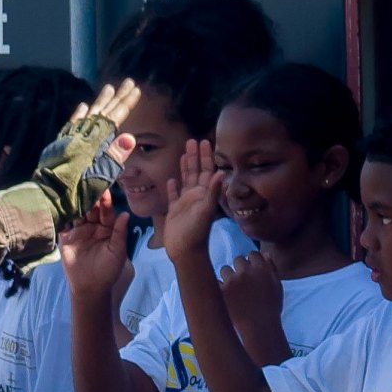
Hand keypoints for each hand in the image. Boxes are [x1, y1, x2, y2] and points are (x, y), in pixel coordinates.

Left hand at [27, 79, 140, 226]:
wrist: (45, 199)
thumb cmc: (74, 194)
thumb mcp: (98, 180)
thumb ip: (113, 158)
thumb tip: (129, 137)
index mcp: (94, 144)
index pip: (114, 118)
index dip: (126, 104)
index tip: (136, 89)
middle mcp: (81, 137)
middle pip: (102, 112)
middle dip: (117, 97)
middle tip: (128, 82)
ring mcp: (69, 139)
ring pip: (87, 115)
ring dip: (99, 101)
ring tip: (108, 87)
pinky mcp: (59, 145)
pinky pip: (71, 124)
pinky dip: (79, 114)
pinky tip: (83, 106)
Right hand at [58, 192, 131, 301]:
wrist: (90, 287)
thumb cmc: (108, 270)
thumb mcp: (118, 251)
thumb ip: (120, 232)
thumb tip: (125, 214)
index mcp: (107, 228)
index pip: (106, 211)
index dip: (105, 200)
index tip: (104, 187)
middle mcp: (93, 226)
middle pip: (91, 209)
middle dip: (89, 197)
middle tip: (86, 183)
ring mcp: (78, 231)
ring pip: (77, 213)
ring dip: (75, 203)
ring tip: (72, 190)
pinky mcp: (65, 237)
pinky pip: (63, 223)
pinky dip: (61, 214)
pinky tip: (59, 204)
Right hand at [162, 138, 224, 258]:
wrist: (186, 251)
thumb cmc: (196, 232)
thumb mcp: (206, 211)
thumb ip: (213, 192)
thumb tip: (220, 172)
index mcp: (204, 193)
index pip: (206, 170)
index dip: (205, 156)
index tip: (204, 141)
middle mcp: (196, 195)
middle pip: (195, 171)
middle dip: (195, 156)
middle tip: (193, 140)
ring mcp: (185, 203)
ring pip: (185, 180)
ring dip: (184, 167)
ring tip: (183, 153)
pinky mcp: (174, 211)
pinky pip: (173, 196)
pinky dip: (172, 187)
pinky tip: (171, 180)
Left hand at [218, 249, 289, 365]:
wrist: (258, 327)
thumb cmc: (271, 308)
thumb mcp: (277, 286)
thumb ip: (271, 269)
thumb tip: (266, 254)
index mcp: (262, 268)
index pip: (253, 254)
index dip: (252, 261)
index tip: (252, 270)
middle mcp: (246, 271)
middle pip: (238, 259)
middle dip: (240, 267)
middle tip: (242, 280)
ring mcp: (231, 280)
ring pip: (224, 269)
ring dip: (228, 276)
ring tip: (233, 289)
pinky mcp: (220, 290)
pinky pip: (215, 281)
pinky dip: (219, 286)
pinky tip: (224, 294)